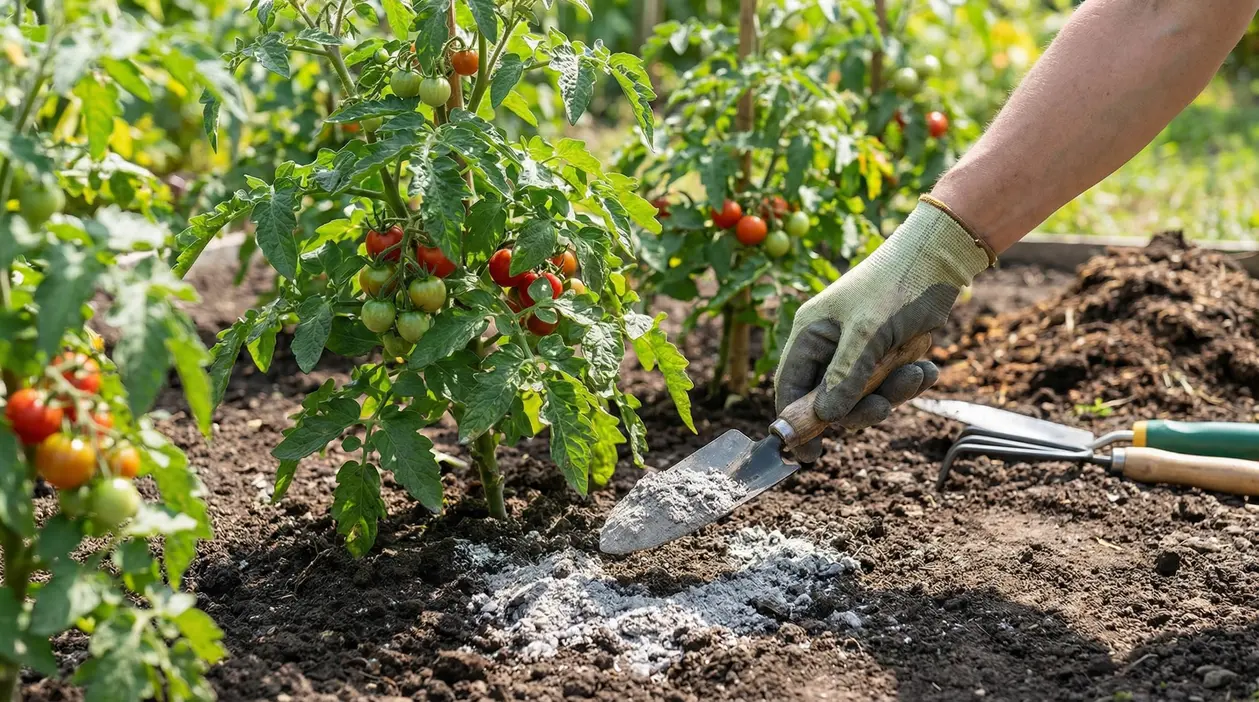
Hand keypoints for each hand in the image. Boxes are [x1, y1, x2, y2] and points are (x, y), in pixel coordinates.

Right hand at [774, 199, 991, 461]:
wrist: (942, 257)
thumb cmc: (896, 287)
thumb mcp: (868, 335)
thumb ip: (844, 377)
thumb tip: (825, 418)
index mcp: (810, 334)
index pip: (789, 388)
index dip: (797, 423)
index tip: (811, 456)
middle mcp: (829, 344)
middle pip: (829, 399)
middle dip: (859, 406)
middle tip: (883, 407)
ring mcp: (859, 349)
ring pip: (866, 394)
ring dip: (893, 391)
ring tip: (918, 372)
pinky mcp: (886, 351)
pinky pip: (891, 382)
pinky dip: (910, 379)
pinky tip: (928, 366)